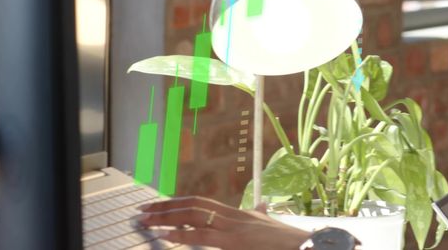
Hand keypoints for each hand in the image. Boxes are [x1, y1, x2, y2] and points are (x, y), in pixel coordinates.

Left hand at [133, 196, 309, 249]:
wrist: (304, 245)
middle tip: (143, 210)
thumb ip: (262, 213)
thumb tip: (263, 204)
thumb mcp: (270, 223)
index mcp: (239, 214)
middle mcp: (234, 216)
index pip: (202, 203)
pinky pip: (203, 234)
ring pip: (194, 215)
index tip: (159, 206)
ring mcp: (234, 227)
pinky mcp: (235, 240)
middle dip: (166, 206)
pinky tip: (166, 235)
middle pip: (194, 204)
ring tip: (146, 220)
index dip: (179, 203)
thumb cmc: (287, 241)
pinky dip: (182, 234)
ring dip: (166, 217)